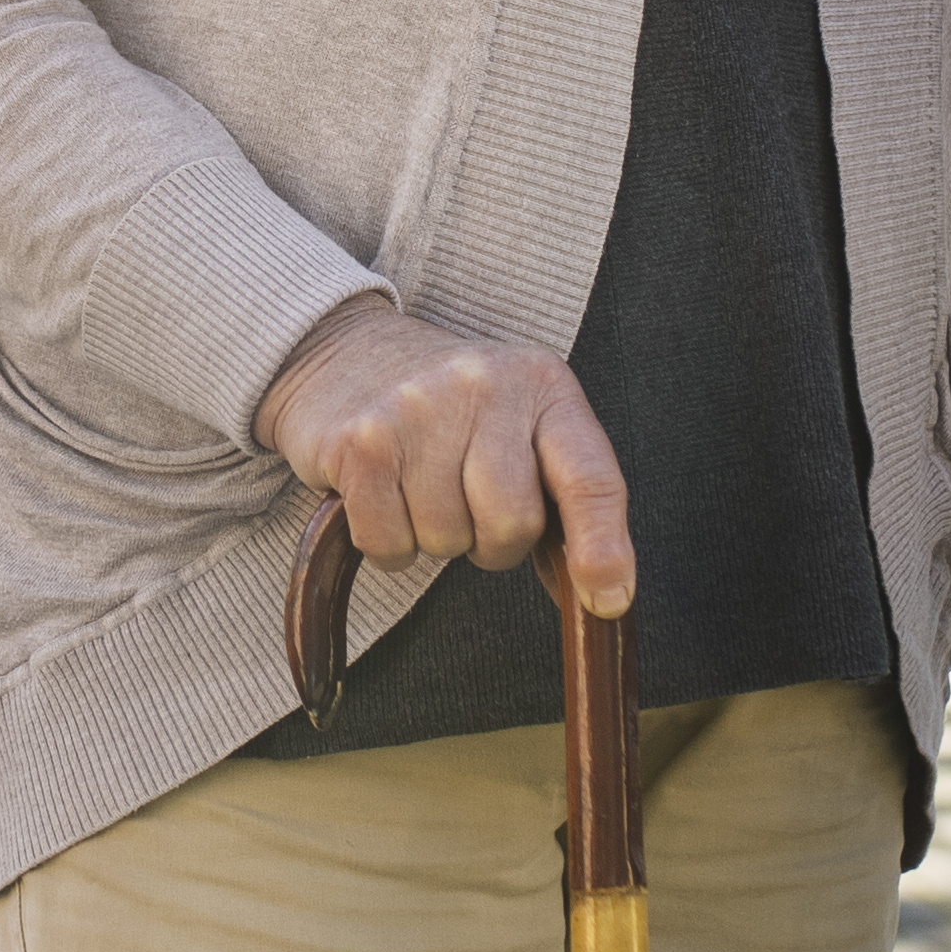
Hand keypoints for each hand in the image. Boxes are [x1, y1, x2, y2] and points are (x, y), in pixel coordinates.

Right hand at [255, 296, 636, 611]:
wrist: (342, 351)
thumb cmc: (449, 408)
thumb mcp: (519, 423)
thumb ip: (560, 495)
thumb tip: (599, 592)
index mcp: (543, 384)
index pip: (590, 477)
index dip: (604, 548)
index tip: (608, 600)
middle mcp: (485, 386)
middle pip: (513, 522)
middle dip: (494, 542)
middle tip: (469, 507)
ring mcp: (418, 409)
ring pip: (448, 540)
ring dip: (436, 539)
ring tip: (420, 488)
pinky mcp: (361, 442)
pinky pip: (390, 545)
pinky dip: (389, 545)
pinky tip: (383, 499)